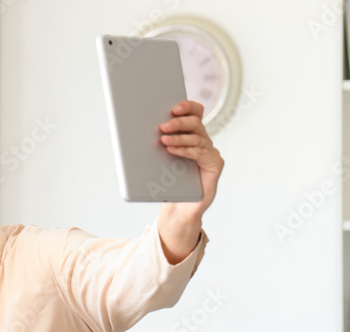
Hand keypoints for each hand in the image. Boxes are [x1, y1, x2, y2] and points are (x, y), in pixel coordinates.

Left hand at [157, 100, 223, 261]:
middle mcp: (203, 140)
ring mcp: (210, 151)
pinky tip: (172, 151)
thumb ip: (154, 143)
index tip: (173, 107)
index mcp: (191, 134)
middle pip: (196, 122)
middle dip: (179, 122)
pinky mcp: (214, 164)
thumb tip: (135, 126)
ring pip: (197, 137)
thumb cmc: (167, 182)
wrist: (179, 207)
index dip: (187, 106)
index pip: (195, 112)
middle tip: (163, 126)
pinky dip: (186, 150)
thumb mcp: (157, 159)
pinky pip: (201, 153)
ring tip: (163, 140)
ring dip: (179, 137)